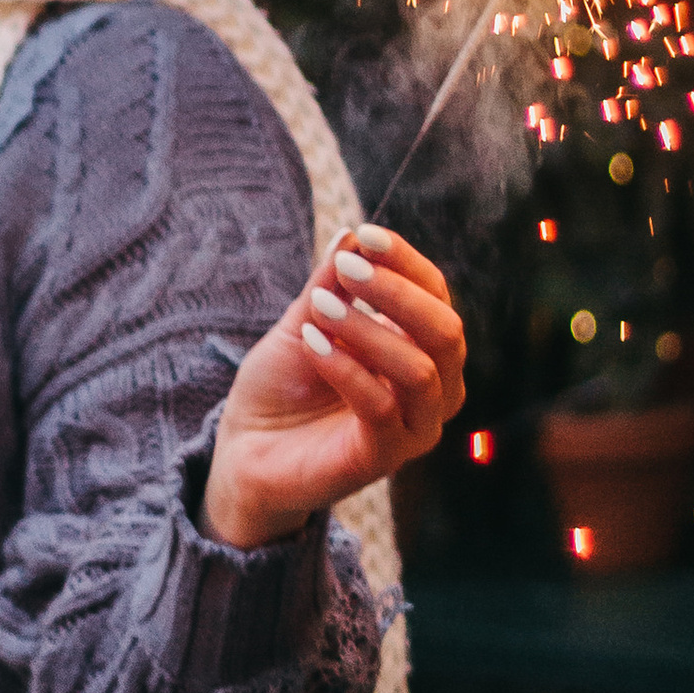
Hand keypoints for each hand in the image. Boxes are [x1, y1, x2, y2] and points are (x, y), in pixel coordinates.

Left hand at [201, 223, 465, 550]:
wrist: (247, 449)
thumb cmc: (284, 385)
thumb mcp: (305, 323)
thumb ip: (330, 286)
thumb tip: (352, 235)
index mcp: (422, 348)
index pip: (436, 296)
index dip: (406, 262)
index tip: (365, 234)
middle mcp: (434, 388)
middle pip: (446, 331)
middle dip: (396, 293)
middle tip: (347, 269)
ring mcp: (414, 427)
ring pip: (418, 370)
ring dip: (366, 329)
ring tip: (317, 309)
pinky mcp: (383, 457)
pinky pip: (381, 408)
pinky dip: (346, 368)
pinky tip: (312, 344)